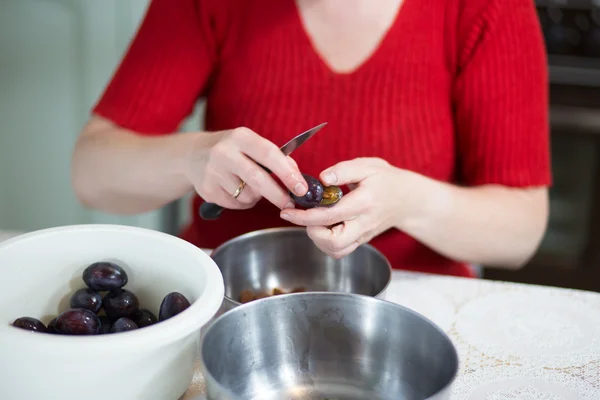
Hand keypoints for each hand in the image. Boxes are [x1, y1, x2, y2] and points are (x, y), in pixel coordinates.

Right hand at [186, 127, 307, 209]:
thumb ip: (276, 158)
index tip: (301, 188)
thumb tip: (297, 177)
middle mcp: (225, 152)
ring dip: (257, 197)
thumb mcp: (251, 144)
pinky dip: (242, 202)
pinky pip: (236, 204)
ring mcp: (214, 172)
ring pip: (248, 195)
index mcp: (241, 137)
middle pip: (258, 179)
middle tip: (290, 203)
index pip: (269, 154)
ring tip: (250, 187)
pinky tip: (235, 190)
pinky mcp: (208, 190)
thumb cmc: (233, 150)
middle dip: (278, 195)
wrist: (194, 155)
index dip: (287, 173)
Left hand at [280, 157, 405, 257]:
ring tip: (314, 220)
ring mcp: (362, 235)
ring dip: (318, 239)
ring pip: (336, 251)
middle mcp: (363, 224)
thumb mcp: (368, 166)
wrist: (407, 199)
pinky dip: (326, 243)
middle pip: (333, 242)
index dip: (304, 216)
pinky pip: (340, 250)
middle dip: (311, 231)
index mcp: (363, 203)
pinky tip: (323, 226)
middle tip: (303, 216)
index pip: (329, 215)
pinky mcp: (360, 241)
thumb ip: (343, 170)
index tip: (288, 211)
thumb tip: (322, 177)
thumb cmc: (386, 180)